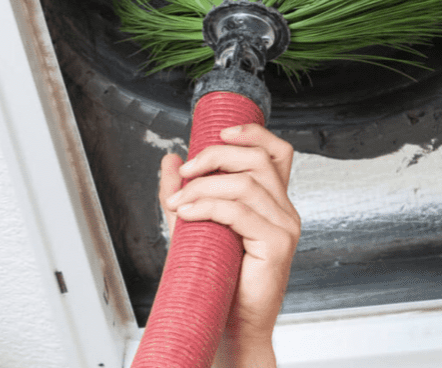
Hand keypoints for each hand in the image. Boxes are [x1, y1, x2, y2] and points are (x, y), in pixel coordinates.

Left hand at [159, 124, 299, 366]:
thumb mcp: (193, 223)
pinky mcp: (277, 244)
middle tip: (185, 173)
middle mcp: (284, 210)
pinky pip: (238, 211)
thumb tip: (170, 159)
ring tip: (179, 203)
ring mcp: (285, 227)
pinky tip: (187, 215)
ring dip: (203, 187)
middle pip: (257, 159)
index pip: (277, 152)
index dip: (253, 133)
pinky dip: (207, 207)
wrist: (227, 322)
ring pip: (245, 183)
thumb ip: (183, 190)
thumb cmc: (216, 277)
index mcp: (271, 201)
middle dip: (215, 156)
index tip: (221, 132)